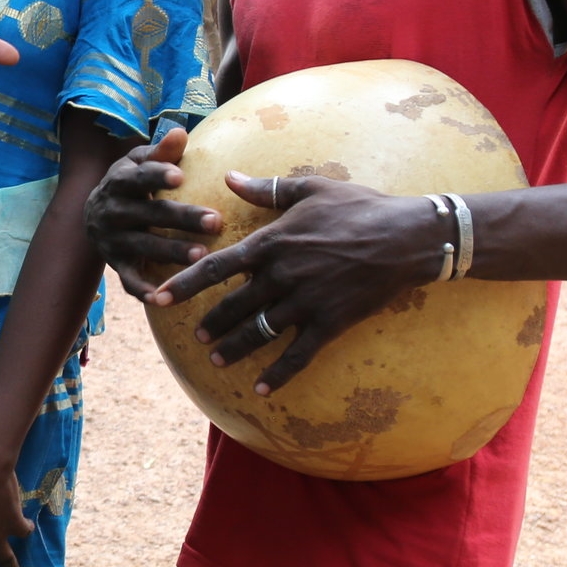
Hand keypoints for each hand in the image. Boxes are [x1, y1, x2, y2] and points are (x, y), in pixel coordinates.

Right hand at [82, 127, 222, 297]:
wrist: (91, 213)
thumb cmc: (128, 183)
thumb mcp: (137, 162)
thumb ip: (160, 151)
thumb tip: (181, 132)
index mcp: (119, 182)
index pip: (138, 178)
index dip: (156, 176)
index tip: (180, 176)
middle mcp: (112, 211)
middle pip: (149, 214)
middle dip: (182, 219)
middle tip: (216, 221)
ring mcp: (112, 240)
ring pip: (143, 247)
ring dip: (171, 253)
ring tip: (202, 257)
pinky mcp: (115, 263)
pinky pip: (129, 280)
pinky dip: (144, 290)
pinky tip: (165, 298)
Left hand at [151, 171, 444, 392]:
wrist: (408, 237)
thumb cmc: (359, 207)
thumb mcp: (310, 188)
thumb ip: (266, 189)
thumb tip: (229, 177)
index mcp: (271, 243)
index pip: (215, 267)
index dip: (183, 285)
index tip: (157, 299)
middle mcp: (282, 275)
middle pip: (233, 306)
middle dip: (210, 323)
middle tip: (195, 336)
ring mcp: (305, 302)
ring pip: (260, 332)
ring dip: (235, 348)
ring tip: (216, 359)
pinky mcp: (330, 323)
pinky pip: (298, 355)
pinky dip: (279, 374)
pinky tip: (262, 389)